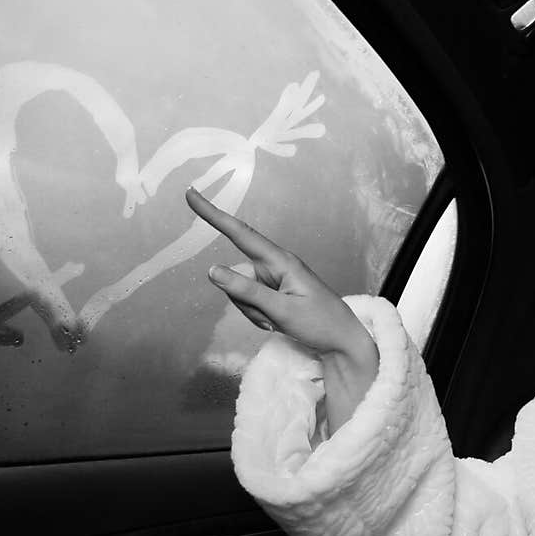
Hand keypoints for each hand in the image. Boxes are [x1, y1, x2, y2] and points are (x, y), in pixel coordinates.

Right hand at [187, 186, 378, 427]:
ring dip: (252, 312)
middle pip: (236, 276)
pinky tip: (277, 324)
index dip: (213, 214)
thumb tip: (212, 270)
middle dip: (244, 302)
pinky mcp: (271, 293)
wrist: (342, 342)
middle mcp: (274, 265)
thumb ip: (245, 291)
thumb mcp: (281, 310)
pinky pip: (249, 302)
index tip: (191, 194)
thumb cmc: (321, 322)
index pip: (239, 233)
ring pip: (240, 293)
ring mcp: (272, 280)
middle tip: (271, 319)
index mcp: (280, 261)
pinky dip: (257, 316)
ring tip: (278, 322)